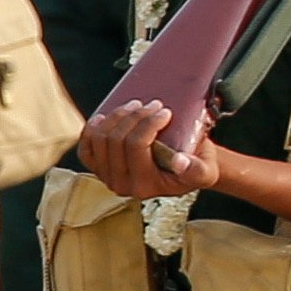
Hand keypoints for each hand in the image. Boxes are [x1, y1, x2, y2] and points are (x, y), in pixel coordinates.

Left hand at [78, 98, 218, 201]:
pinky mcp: (99, 168)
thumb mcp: (205, 171)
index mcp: (145, 185)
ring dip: (116, 117)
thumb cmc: (196, 167)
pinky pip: (86, 148)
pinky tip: (103, 118)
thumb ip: (196, 169)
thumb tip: (179, 161)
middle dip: (134, 116)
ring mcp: (107, 177)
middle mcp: (122, 185)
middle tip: (152, 105)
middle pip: (116, 140)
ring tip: (135, 106)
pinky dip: (91, 130)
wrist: (187, 171)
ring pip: (100, 140)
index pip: (137, 147)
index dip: (148, 123)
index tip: (165, 111)